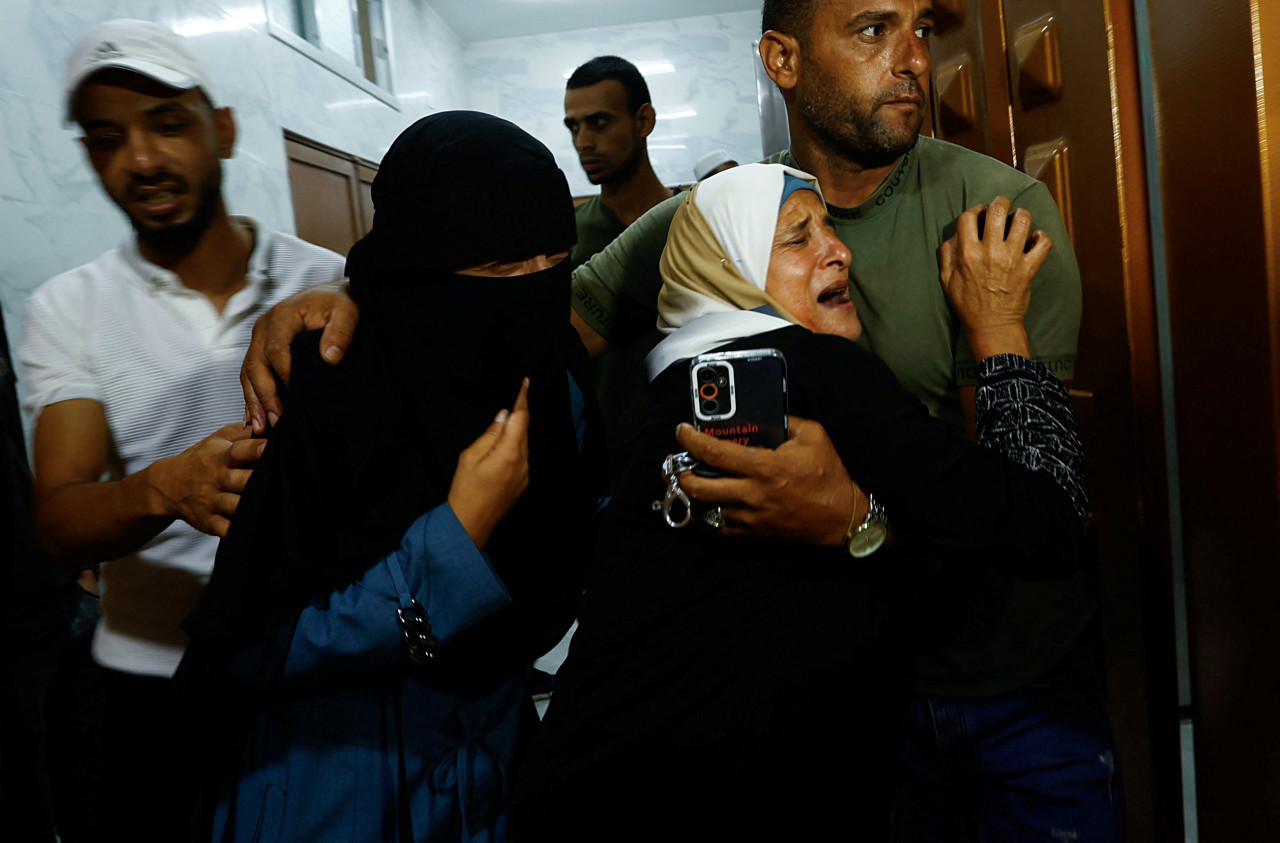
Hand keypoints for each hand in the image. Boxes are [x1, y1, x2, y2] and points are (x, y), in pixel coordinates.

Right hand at [147, 422, 266, 537]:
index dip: (256, 449)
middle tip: (283, 479)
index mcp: (220, 457)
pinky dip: (240, 530)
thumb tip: (270, 421)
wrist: (167, 485)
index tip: (271, 447)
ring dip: (255, 506)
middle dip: (261, 480)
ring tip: (276, 504)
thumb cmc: (202, 458)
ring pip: (238, 506)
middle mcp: (217, 479)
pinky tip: (257, 527)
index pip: (239, 451)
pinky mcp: (209, 521)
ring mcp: (212, 501)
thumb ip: (244, 430)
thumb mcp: (218, 439)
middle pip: (243, 481)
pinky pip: (226, 529)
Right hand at [241, 280, 358, 432]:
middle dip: (263, 396)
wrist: (331, 297)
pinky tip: (254, 418)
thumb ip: (340, 331)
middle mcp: (264, 327)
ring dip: (254, 401)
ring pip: (248, 373)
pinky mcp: (260, 349)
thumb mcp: (346, 312)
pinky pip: (250, 375)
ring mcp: (259, 339)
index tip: (296, 398)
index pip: (276, 350)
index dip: (284, 375)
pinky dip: (253, 397)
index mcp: (281, 316)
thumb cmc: (338, 304)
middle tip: (274, 421)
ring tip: (260, 427)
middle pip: (255, 365)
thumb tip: (329, 358)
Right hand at [448, 380, 530, 548]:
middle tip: (513, 397)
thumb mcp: (470, 456)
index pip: (521, 418)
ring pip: (523, 444)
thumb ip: (490, 434)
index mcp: (510, 452)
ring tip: (505, 422)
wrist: (470, 524)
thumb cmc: (464, 489)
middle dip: (519, 414)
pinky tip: (503, 446)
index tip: (525, 383)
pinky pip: (522, 457)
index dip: (523, 399)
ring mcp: (525, 474)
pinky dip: (515, 447)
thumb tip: (503, 416)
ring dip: (516, 432)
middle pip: (524, 430)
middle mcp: (523, 462)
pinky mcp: (522, 483)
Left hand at [675, 416, 854, 545]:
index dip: (692, 441)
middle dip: (679, 472)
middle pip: (698, 487)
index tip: (682, 432)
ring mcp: (750, 518)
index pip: (714, 453)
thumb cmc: (829, 475)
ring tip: (680, 481)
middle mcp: (752, 495)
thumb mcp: (813, 436)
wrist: (842, 517)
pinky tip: (697, 506)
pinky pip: (716, 530)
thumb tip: (764, 413)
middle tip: (674, 461)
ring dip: (686, 495)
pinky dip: (701, 518)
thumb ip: (786, 421)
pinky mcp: (753, 534)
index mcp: (764, 467)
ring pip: (703, 511)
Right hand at [940, 196, 1052, 359]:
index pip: (969, 216)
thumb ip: (948, 253)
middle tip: (1002, 207)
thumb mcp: (946, 279)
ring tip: (1018, 221)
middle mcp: (990, 252)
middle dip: (1000, 203)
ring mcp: (1013, 258)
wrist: (992, 325)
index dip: (975, 210)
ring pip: (1023, 220)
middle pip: (997, 210)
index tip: (980, 215)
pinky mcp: (1029, 267)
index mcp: (968, 254)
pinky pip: (1043, 242)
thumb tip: (957, 233)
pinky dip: (1041, 237)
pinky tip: (1034, 240)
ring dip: (1021, 216)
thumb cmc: (968, 303)